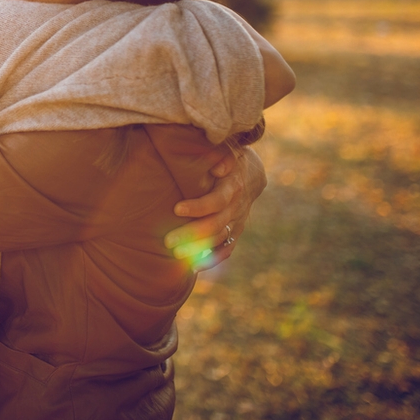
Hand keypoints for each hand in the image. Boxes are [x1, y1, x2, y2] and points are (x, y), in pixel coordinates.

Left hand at [164, 147, 265, 270]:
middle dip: (191, 234)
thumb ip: (222, 157)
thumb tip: (217, 167)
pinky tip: (195, 268)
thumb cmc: (228, 158)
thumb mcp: (227, 151)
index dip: (198, 207)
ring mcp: (237, 222)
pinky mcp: (235, 231)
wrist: (251, 173)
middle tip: (167, 241)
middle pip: (215, 225)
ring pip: (218, 240)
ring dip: (197, 249)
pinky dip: (213, 259)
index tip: (176, 209)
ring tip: (174, 254)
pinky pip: (226, 248)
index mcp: (232, 187)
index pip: (216, 201)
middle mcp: (236, 208)